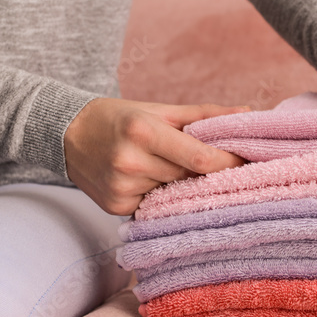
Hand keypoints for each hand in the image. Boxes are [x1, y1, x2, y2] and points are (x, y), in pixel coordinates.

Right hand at [64, 98, 249, 214]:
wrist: (67, 134)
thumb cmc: (120, 118)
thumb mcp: (159, 110)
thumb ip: (204, 115)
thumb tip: (247, 112)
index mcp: (143, 132)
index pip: (199, 158)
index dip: (229, 162)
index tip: (249, 162)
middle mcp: (130, 162)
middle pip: (188, 177)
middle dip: (208, 173)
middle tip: (226, 168)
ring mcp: (121, 188)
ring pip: (173, 193)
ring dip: (183, 185)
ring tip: (177, 170)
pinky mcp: (115, 206)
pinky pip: (154, 206)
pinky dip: (161, 196)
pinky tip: (153, 182)